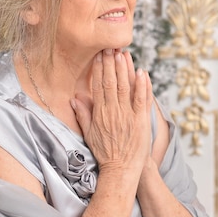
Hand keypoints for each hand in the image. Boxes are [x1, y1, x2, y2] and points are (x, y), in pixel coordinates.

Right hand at [72, 49, 152, 176]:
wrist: (121, 170)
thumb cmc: (105, 153)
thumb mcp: (89, 134)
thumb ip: (83, 115)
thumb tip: (75, 98)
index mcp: (100, 113)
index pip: (98, 86)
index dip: (99, 69)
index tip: (100, 55)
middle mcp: (113, 112)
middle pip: (111, 82)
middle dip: (111, 63)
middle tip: (110, 47)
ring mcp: (128, 116)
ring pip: (126, 87)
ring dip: (125, 69)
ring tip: (123, 53)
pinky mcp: (141, 121)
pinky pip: (142, 100)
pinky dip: (142, 86)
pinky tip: (142, 72)